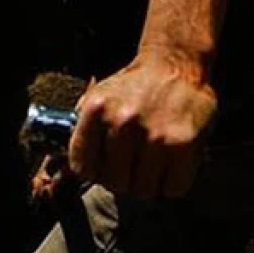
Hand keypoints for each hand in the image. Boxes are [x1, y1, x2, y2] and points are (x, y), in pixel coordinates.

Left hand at [68, 56, 216, 198]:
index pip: (82, 167)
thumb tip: (70, 169)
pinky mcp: (183, 144)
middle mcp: (123, 121)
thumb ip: (84, 128)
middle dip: (124, 180)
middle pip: (115, 183)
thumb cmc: (135, 86)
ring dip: (149, 184)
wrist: (176, 63)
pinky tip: (172, 165)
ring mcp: (154, 134)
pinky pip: (173, 188)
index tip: (104, 169)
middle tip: (133, 167)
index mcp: (96, 109)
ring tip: (153, 164)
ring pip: (143, 190)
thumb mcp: (99, 96)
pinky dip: (173, 183)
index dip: (95, 172)